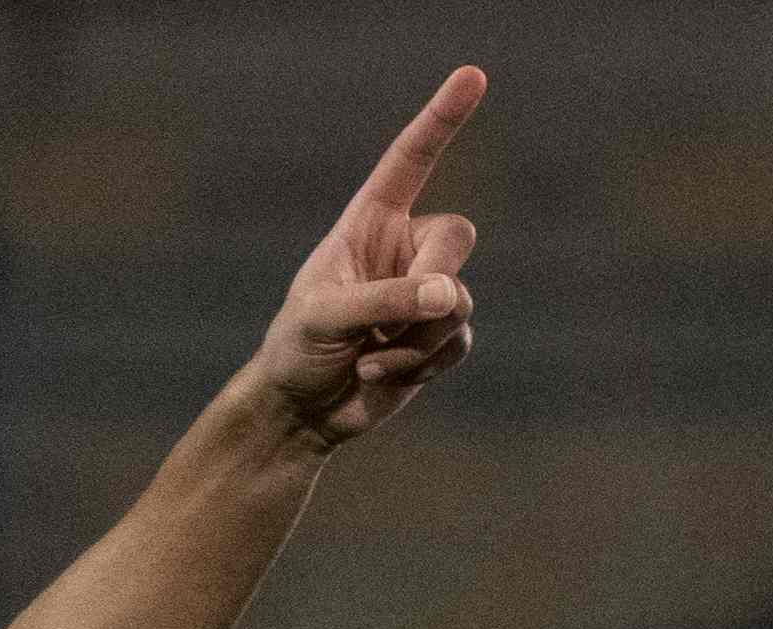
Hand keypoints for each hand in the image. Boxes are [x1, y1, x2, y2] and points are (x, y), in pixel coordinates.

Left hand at [243, 67, 483, 453]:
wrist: (303, 409)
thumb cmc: (299, 347)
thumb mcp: (327, 315)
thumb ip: (387, 299)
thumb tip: (449, 295)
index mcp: (371, 220)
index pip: (412, 159)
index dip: (441, 119)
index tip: (473, 76)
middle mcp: (405, 248)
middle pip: (456, 237)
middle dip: (432, 280)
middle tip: (396, 315)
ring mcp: (426, 293)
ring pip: (459, 299)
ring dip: (416, 338)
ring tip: (369, 356)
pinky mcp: (439, 338)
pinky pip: (458, 340)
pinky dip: (421, 363)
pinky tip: (379, 374)